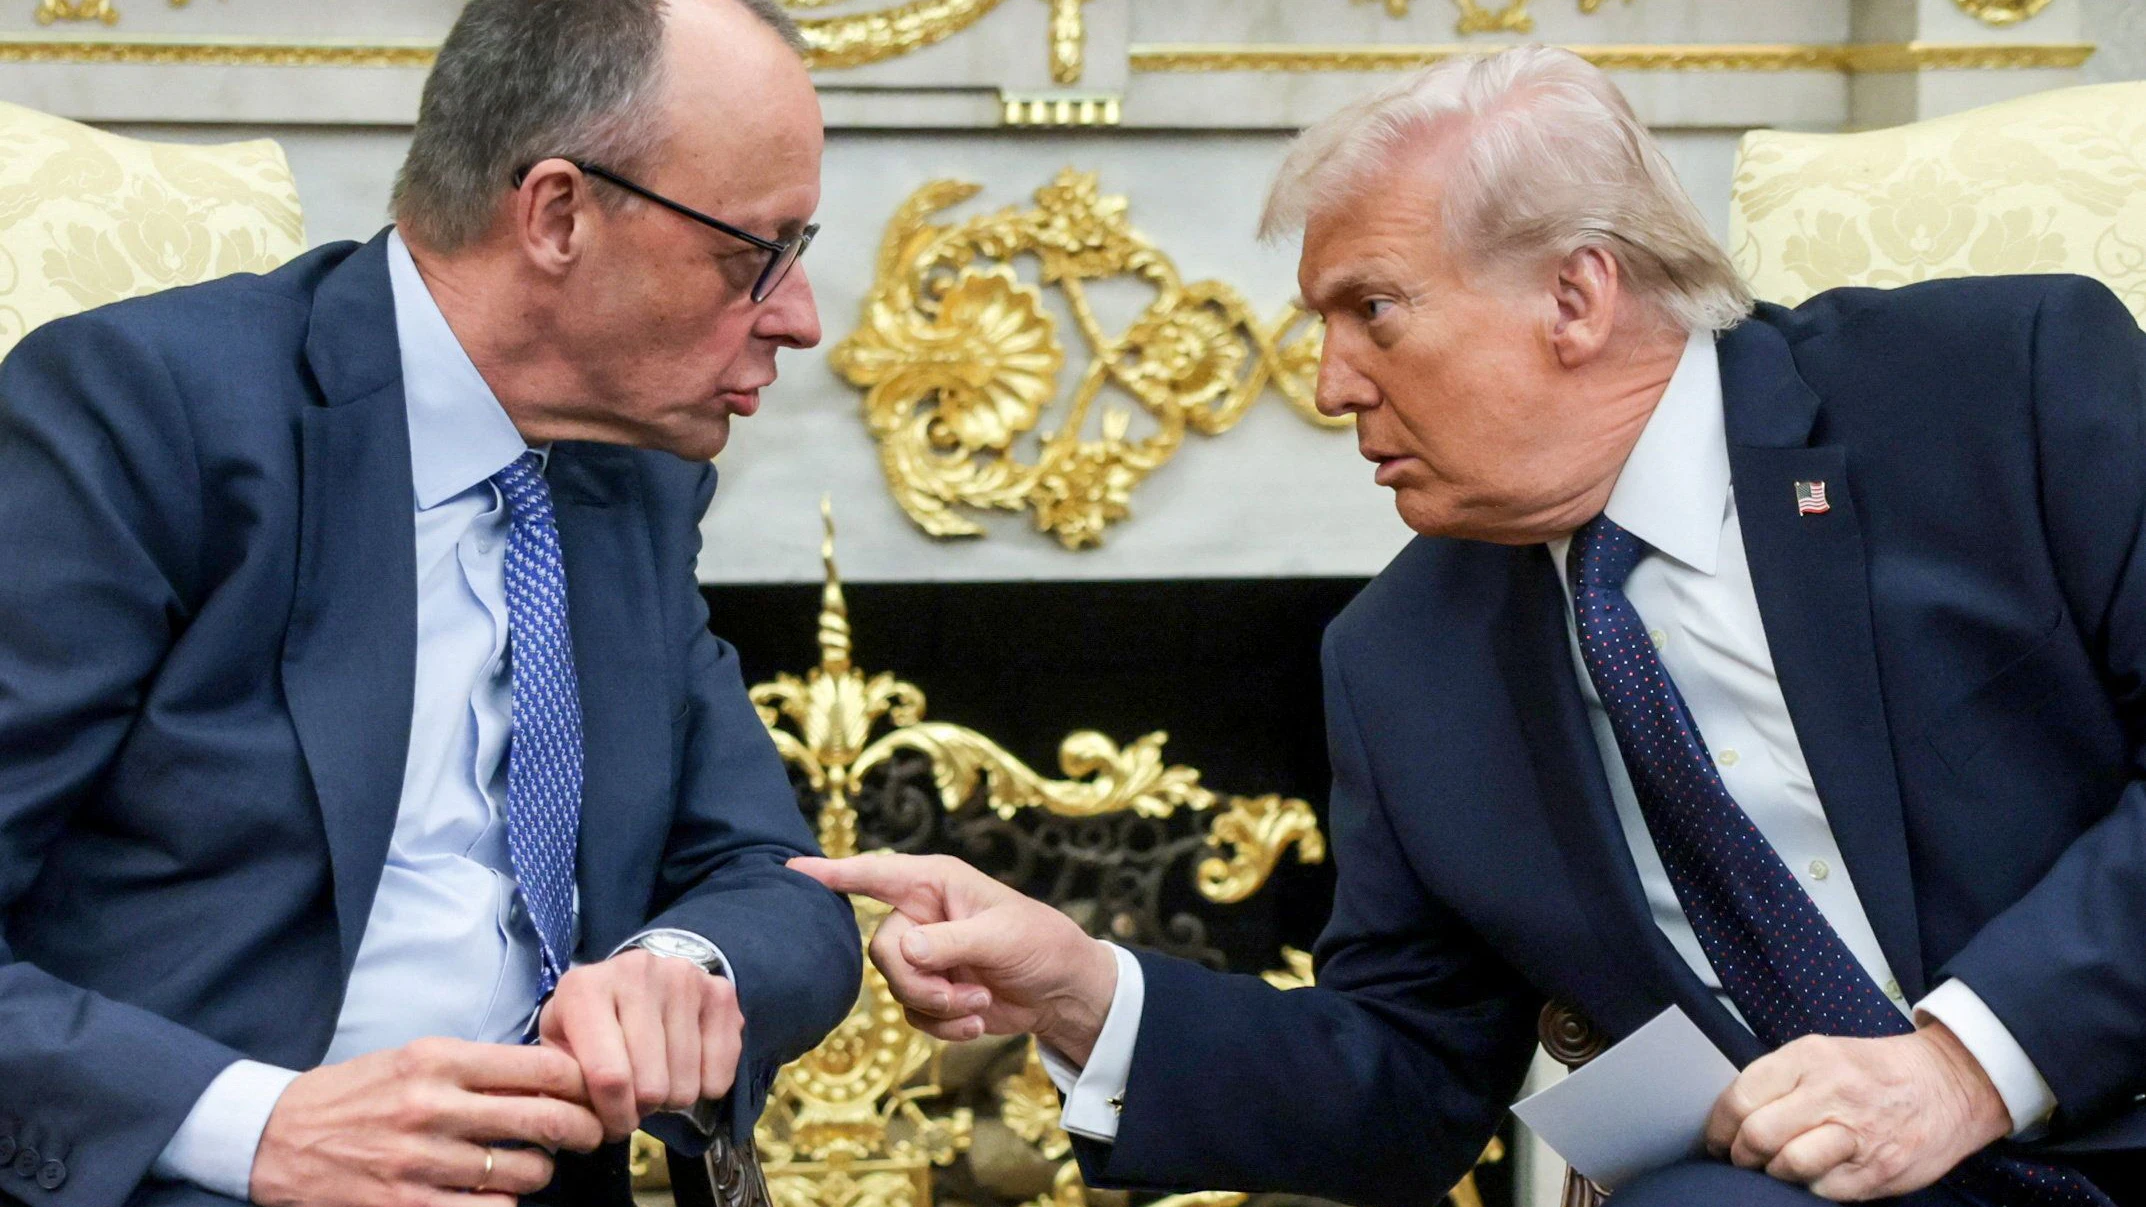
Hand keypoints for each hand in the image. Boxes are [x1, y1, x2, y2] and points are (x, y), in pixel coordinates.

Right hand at [250, 1037, 602, 1206]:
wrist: (276, 1137)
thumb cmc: (356, 1093)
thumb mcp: (414, 1059)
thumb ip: (478, 1068)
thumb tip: (551, 1077)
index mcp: (437, 1059)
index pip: (539, 1065)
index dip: (580, 1080)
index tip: (591, 1089)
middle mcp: (431, 1106)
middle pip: (542, 1118)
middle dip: (582, 1128)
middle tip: (590, 1132)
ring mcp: (419, 1161)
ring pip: (522, 1171)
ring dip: (540, 1171)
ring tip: (532, 1165)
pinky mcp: (406, 1206)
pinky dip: (504, 1204)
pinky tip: (495, 1194)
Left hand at [538, 948, 744, 1141]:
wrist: (633, 978)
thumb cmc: (590, 1021)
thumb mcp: (559, 1045)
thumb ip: (562, 1083)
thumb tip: (583, 1124)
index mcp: (586, 989)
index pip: (609, 1077)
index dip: (613, 1116)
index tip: (612, 1125)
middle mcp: (637, 972)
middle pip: (652, 1084)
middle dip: (642, 1108)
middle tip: (635, 1098)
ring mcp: (684, 978)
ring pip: (686, 1083)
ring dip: (672, 1097)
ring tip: (658, 1077)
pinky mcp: (720, 990)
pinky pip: (722, 1069)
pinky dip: (707, 1085)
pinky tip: (688, 1067)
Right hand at [788, 853, 1117, 1063]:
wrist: (1062, 991)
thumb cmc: (1041, 944)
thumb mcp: (1001, 936)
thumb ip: (950, 941)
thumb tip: (904, 950)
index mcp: (934, 882)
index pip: (874, 873)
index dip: (832, 872)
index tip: (791, 869)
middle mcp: (920, 914)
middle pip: (882, 950)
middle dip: (920, 981)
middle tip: (963, 993)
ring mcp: (923, 954)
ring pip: (895, 986)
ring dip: (939, 1005)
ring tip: (979, 1001)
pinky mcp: (930, 990)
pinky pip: (912, 1013)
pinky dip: (943, 1024)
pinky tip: (976, 1020)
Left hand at [1704, 1024, 2010, 1199]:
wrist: (1951, 1084)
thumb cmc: (1877, 1072)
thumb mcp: (1823, 1053)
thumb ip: (1778, 1080)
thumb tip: (1732, 1115)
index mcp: (1810, 1058)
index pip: (1741, 1097)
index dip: (1719, 1126)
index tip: (1717, 1138)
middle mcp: (1833, 1092)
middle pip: (1758, 1135)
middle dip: (1740, 1155)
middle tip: (1741, 1158)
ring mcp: (1858, 1134)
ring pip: (1788, 1166)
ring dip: (1773, 1174)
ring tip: (1776, 1167)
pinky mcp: (1879, 1171)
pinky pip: (1823, 1190)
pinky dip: (1810, 1187)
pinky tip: (1816, 1173)